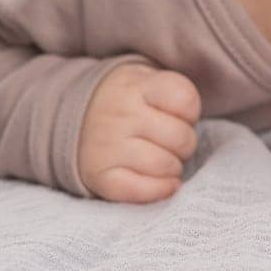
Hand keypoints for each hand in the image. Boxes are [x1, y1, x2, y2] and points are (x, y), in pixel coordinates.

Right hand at [77, 63, 201, 202]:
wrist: (75, 116)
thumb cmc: (129, 101)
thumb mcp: (148, 80)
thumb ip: (176, 92)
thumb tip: (195, 126)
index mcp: (136, 86)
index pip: (185, 99)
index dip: (191, 112)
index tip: (178, 114)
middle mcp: (119, 115)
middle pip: (182, 138)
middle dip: (185, 144)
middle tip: (171, 141)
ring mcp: (107, 146)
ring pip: (166, 165)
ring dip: (174, 167)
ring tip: (163, 158)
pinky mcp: (99, 175)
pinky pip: (140, 190)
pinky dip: (160, 190)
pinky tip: (166, 183)